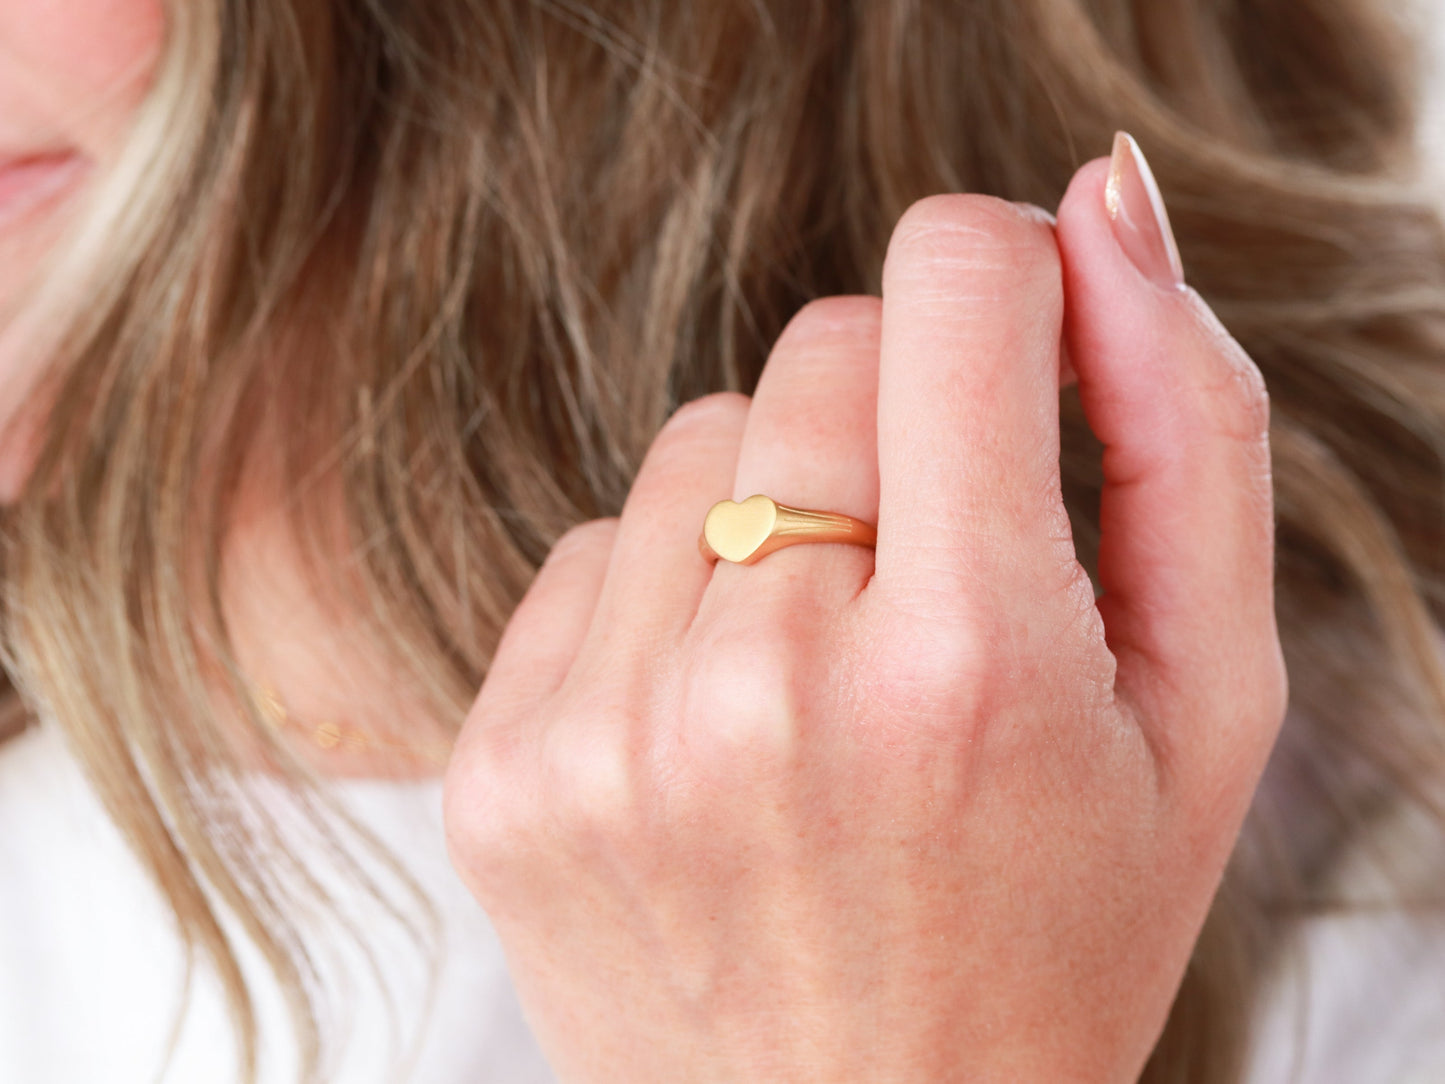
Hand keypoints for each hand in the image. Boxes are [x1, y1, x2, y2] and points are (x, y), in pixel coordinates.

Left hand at [444, 146, 1286, 1081]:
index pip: (951, 290)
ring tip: (825, 677)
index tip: (1017, 355)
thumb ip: (1184, 438)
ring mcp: (606, 739)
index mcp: (965, 669)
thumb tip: (1096, 210)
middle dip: (895, 423)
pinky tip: (721, 725)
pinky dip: (666, 605)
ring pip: (696, 442)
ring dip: (773, 519)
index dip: (1003, 284)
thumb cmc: (1054, 930)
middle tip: (933, 588)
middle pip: (816, 349)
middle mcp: (764, 694)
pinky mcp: (503, 773)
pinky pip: (588, 551)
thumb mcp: (1205, 710)